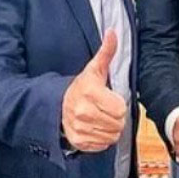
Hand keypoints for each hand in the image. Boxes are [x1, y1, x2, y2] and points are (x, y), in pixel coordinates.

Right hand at [62, 30, 126, 152]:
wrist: (57, 105)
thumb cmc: (81, 87)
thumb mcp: (94, 69)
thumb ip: (106, 52)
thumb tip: (112, 32)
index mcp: (90, 93)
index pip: (120, 109)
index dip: (118, 104)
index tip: (109, 99)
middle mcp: (83, 112)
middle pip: (118, 124)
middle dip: (116, 117)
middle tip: (106, 110)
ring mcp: (80, 129)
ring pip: (112, 136)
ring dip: (110, 129)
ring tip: (101, 118)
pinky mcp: (79, 142)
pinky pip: (102, 145)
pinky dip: (102, 139)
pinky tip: (95, 128)